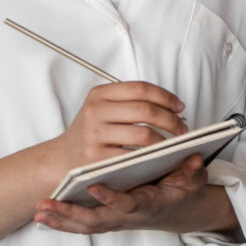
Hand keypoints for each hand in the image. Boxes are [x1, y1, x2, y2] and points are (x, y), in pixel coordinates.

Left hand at [34, 154, 233, 235]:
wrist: (176, 210)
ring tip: (39, 210)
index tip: (94, 186)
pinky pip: (81, 226)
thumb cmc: (181, 191)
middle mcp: (128, 216)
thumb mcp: (192, 180)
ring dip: (61, 220)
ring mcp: (115, 221)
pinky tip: (42, 215)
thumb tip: (194, 159)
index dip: (111, 198)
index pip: (128, 204)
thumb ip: (193, 171)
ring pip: (85, 226)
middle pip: (96, 221)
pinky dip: (61, 223)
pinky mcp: (106, 221)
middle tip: (47, 205)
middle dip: (70, 215)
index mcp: (148, 205)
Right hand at [52, 81, 185, 171]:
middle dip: (171, 119)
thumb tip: (173, 104)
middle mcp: (95, 111)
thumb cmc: (93, 132)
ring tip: (173, 143)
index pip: (141, 88)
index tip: (179, 106)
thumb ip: (131, 101)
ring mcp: (95, 134)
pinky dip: (152, 156)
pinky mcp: (97, 156)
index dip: (165, 96)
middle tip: (182, 128)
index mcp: (99, 94)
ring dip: (166, 140)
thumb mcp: (104, 108)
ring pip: (143, 134)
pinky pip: (134, 155)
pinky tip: (159, 156)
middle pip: (145, 110)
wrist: (64, 157)